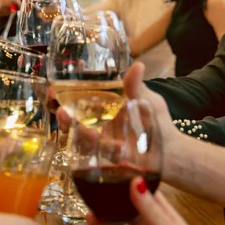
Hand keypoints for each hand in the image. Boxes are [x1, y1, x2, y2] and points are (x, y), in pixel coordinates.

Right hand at [55, 62, 182, 163]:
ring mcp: (103, 143)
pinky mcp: (111, 160)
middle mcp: (98, 125)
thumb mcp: (147, 100)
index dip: (63, 94)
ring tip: (88, 132)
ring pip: (83, 140)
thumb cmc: (157, 122)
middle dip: (63, 116)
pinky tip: (115, 146)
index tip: (53, 88)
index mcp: (103, 109)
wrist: (171, 150)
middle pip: (73, 121)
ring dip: (81, 135)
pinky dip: (108, 150)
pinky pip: (103, 157)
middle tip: (60, 110)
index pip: (78, 100)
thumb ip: (136, 86)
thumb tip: (138, 65)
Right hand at [87, 179, 189, 224]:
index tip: (117, 164)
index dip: (131, 176)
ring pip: (117, 222)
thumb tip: (136, 180)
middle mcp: (149, 224)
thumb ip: (150, 207)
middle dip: (111, 195)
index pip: (146, 190)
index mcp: (164, 215)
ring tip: (90, 209)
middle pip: (127, 205)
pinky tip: (94, 221)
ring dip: (103, 214)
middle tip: (97, 184)